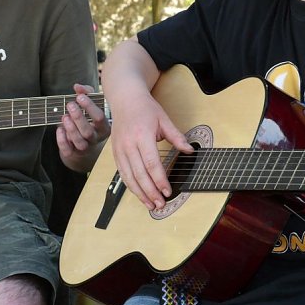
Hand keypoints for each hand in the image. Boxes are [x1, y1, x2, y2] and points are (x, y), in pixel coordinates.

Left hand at [57, 84, 110, 172]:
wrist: (84, 142)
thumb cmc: (89, 119)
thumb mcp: (90, 104)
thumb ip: (86, 93)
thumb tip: (77, 86)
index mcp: (104, 126)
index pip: (100, 118)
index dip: (90, 107)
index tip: (79, 97)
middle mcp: (96, 138)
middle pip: (88, 132)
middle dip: (78, 118)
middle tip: (70, 105)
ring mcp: (86, 148)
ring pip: (80, 142)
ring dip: (71, 129)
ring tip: (64, 116)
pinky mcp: (74, 153)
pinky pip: (68, 150)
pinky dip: (62, 140)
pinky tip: (59, 129)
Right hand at [109, 92, 192, 210]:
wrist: (125, 99)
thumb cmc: (145, 108)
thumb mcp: (164, 119)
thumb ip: (177, 137)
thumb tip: (190, 150)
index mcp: (142, 135)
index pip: (151, 163)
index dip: (159, 180)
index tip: (168, 191)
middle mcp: (128, 144)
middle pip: (139, 174)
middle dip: (150, 192)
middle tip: (161, 204)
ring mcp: (120, 149)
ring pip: (129, 177)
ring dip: (140, 193)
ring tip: (151, 205)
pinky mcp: (115, 153)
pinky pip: (122, 173)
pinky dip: (131, 186)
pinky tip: (139, 194)